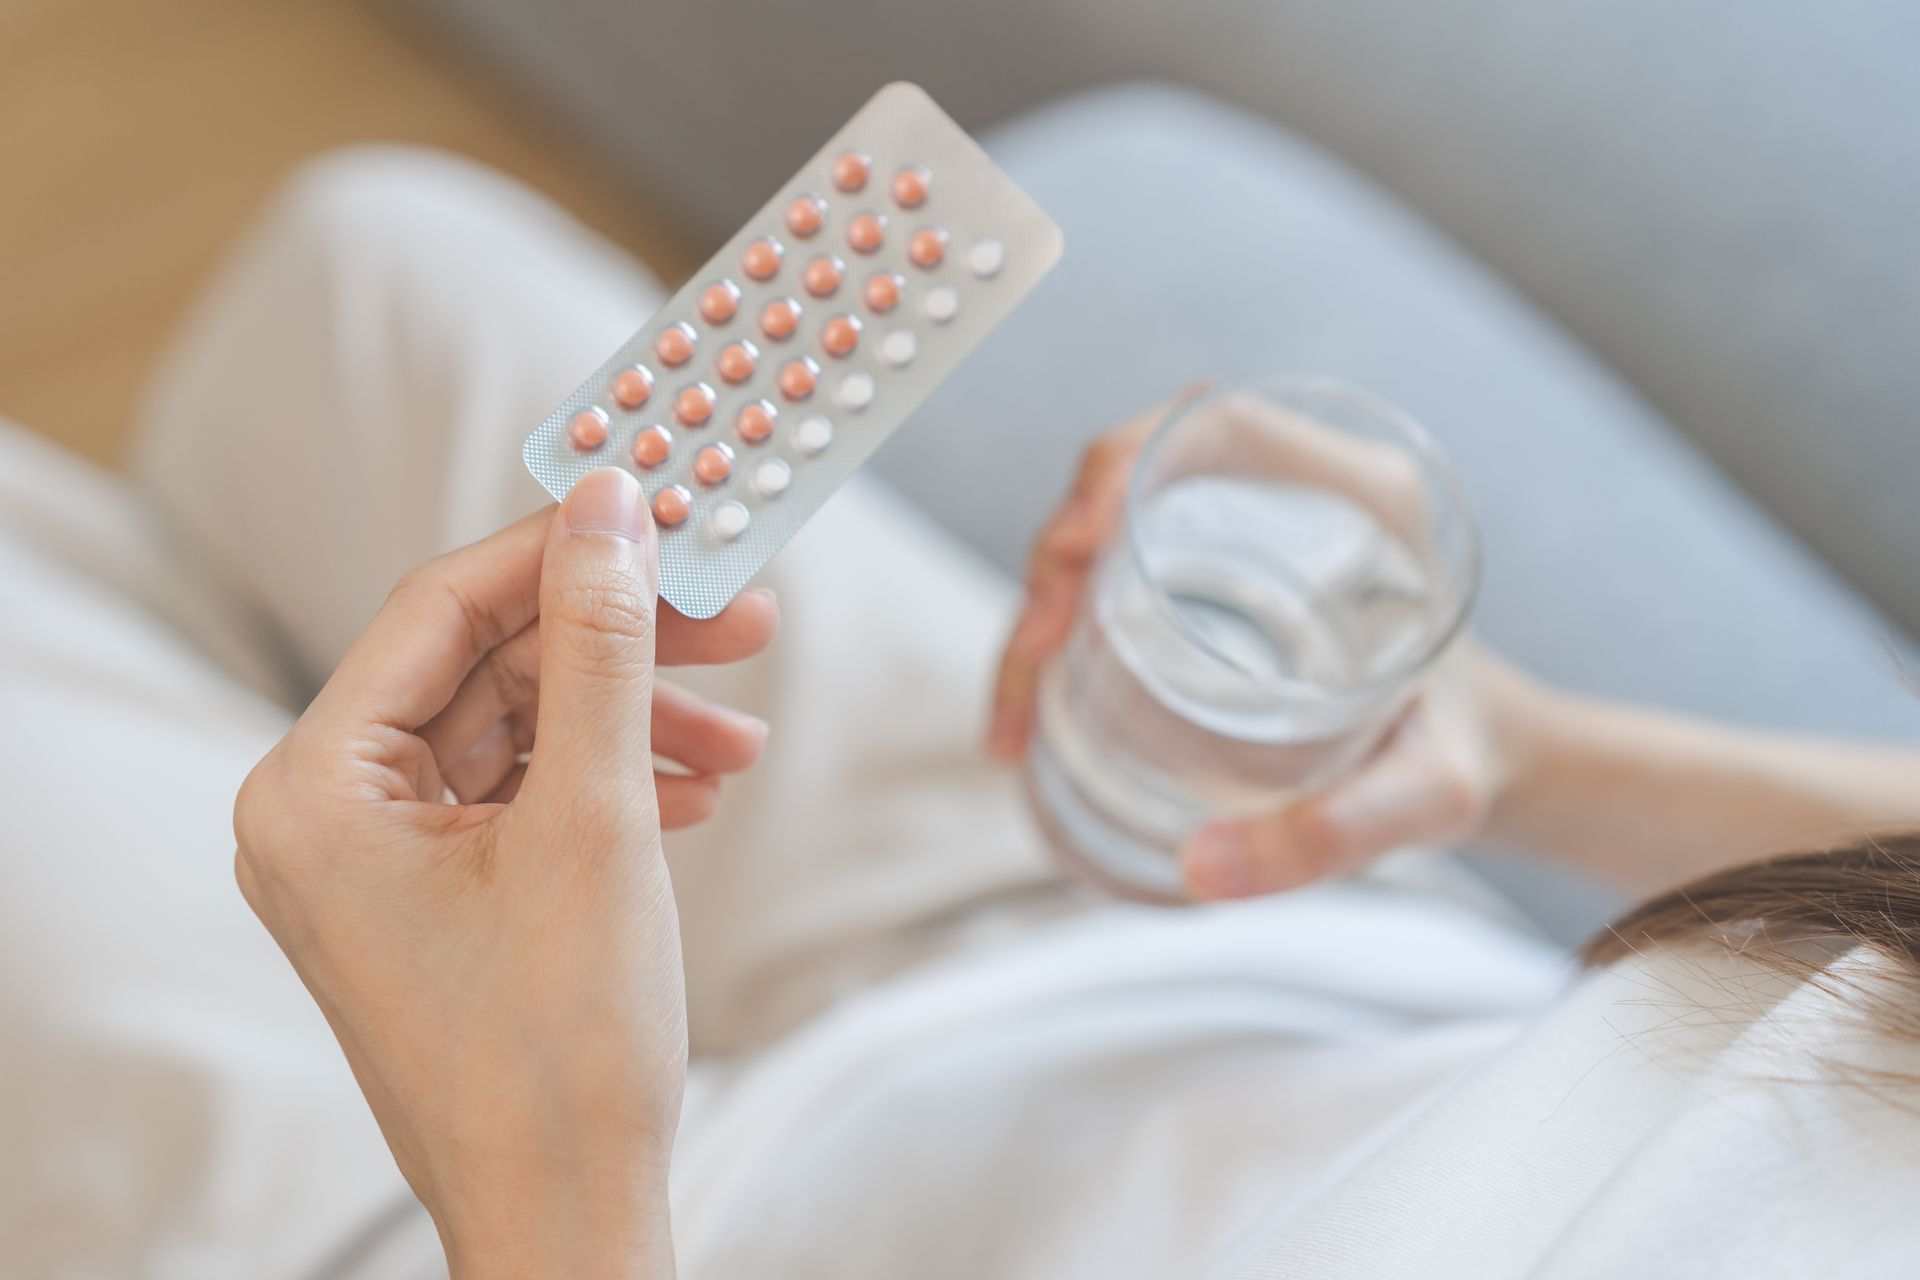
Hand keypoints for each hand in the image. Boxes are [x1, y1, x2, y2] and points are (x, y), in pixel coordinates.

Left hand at [234, 468, 776, 1278]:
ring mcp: (377, 861)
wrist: (567, 1214)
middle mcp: (325, 815)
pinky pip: (523, 796)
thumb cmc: (559, 1048)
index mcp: (315, 788)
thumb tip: (611, 510)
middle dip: (621, 645)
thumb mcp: (595, 817)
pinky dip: (613, 781)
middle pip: (486, 666)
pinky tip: (700, 790)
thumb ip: (600, 648)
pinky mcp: (433, 897)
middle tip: (738, 616)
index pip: (439, 609)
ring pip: (517, 731)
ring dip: (635, 719)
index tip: (662, 510)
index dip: (559, 549)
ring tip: (744, 738)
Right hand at [989, 399, 1549, 900]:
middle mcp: (1296, 496)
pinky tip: (1028, 709)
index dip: (1126, 460)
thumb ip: (1338, 833)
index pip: (1222, 426)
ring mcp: (1242, 532)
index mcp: (1365, 499)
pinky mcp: (1211, 574)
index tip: (1077, 545)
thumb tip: (1202, 867)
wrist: (1488, 759)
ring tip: (1014, 714)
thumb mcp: (1427, 799)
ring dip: (1044, 601)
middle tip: (1039, 646)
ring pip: (1108, 527)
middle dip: (1061, 548)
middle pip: (1138, 472)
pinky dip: (1057, 632)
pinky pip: (1113, 573)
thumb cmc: (1470, 760)